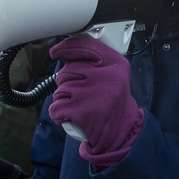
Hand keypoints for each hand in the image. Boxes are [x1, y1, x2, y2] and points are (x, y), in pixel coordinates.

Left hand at [48, 36, 143, 168]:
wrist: (122, 133)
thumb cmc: (114, 102)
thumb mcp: (117, 74)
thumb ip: (98, 61)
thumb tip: (68, 52)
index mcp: (114, 63)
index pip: (83, 46)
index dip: (65, 48)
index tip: (56, 52)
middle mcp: (103, 75)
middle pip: (67, 71)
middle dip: (66, 83)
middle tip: (79, 94)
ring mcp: (89, 92)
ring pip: (60, 90)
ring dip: (63, 99)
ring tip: (78, 106)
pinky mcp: (79, 110)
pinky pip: (56, 107)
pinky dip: (57, 114)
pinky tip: (66, 116)